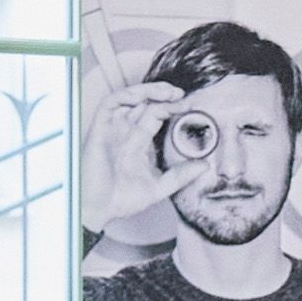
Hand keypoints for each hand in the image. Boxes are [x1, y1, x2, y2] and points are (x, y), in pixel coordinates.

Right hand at [88, 80, 189, 248]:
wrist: (97, 209)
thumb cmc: (121, 199)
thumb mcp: (159, 187)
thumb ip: (180, 176)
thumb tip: (204, 165)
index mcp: (139, 141)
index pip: (157, 116)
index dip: (173, 109)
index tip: (190, 108)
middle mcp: (126, 131)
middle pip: (146, 103)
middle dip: (165, 97)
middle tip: (183, 98)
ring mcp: (113, 128)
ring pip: (130, 98)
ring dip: (149, 91)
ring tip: (169, 92)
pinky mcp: (100, 128)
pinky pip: (111, 103)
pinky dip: (127, 95)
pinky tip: (144, 96)